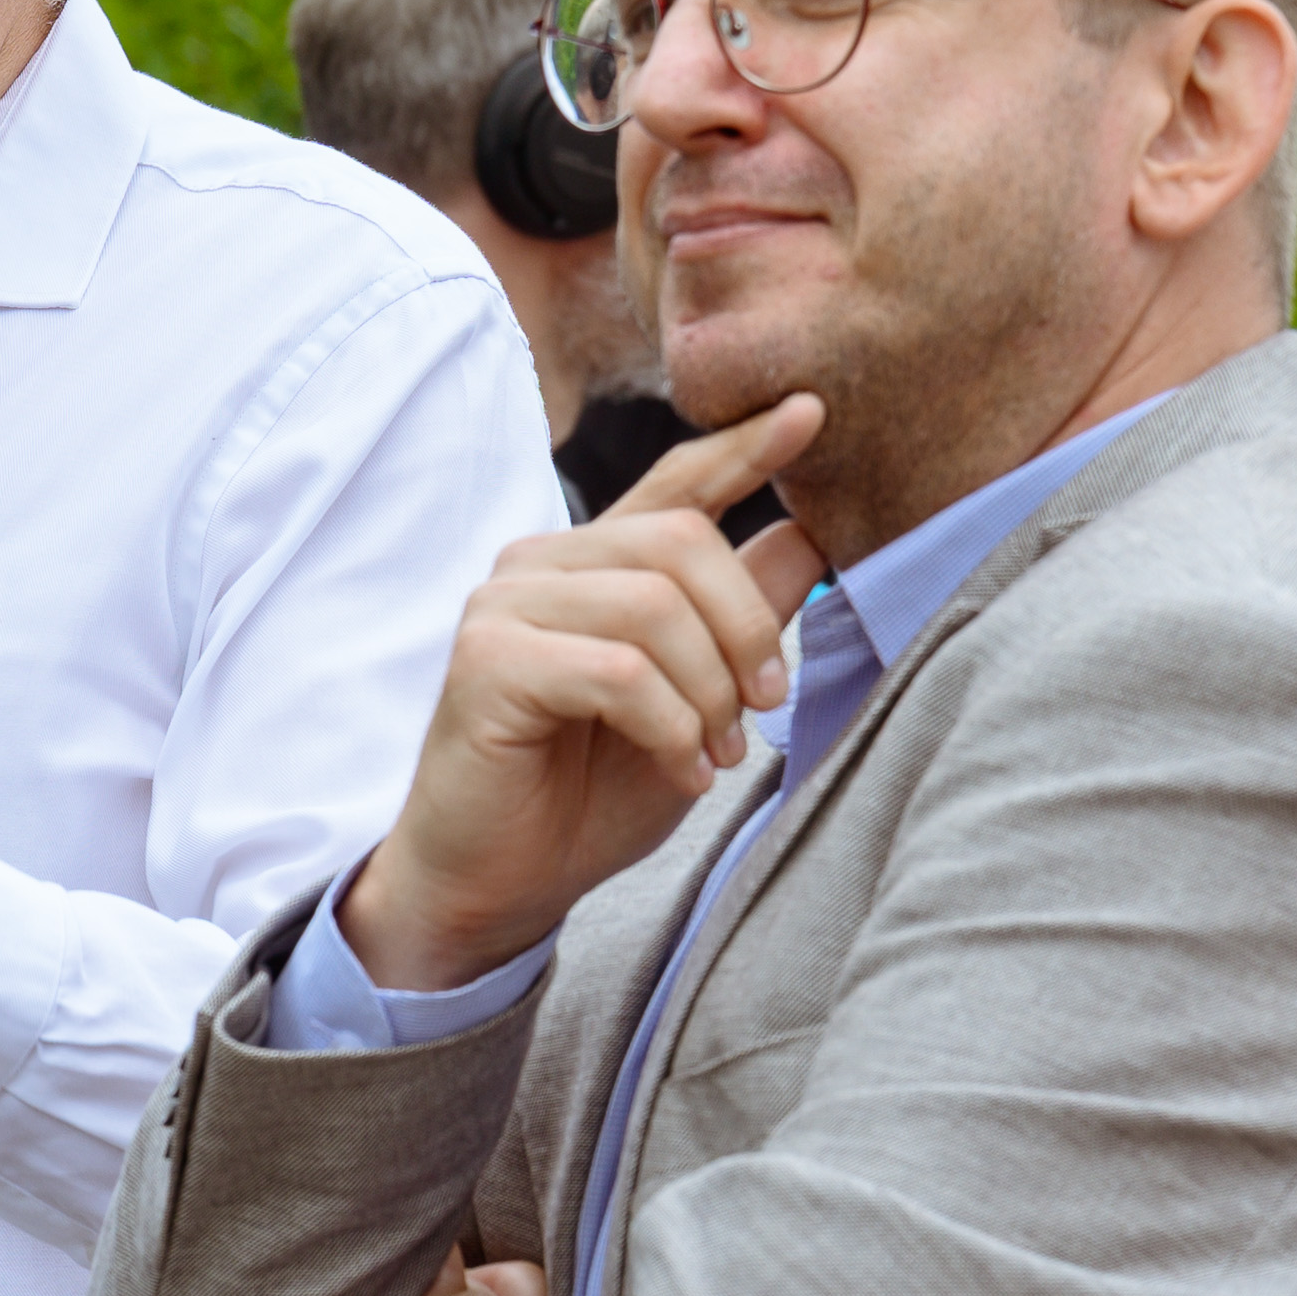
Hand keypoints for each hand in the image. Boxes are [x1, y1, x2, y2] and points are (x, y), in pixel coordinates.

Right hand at [337, 401, 831, 991]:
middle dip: (746, 629)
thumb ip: (739, 622)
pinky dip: (669, 726)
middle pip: (680, 542)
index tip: (809, 410)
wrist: (497, 885)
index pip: (675, 483)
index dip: (743, 447)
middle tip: (763, 710)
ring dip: (709, 690)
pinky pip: (618, 668)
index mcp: (592, 567)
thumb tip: (809, 538)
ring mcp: (504, 605)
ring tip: (713, 754)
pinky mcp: (487, 660)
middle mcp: (541, 566)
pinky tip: (679, 770)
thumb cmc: (584, 799)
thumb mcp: (695, 706)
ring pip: (654, 604)